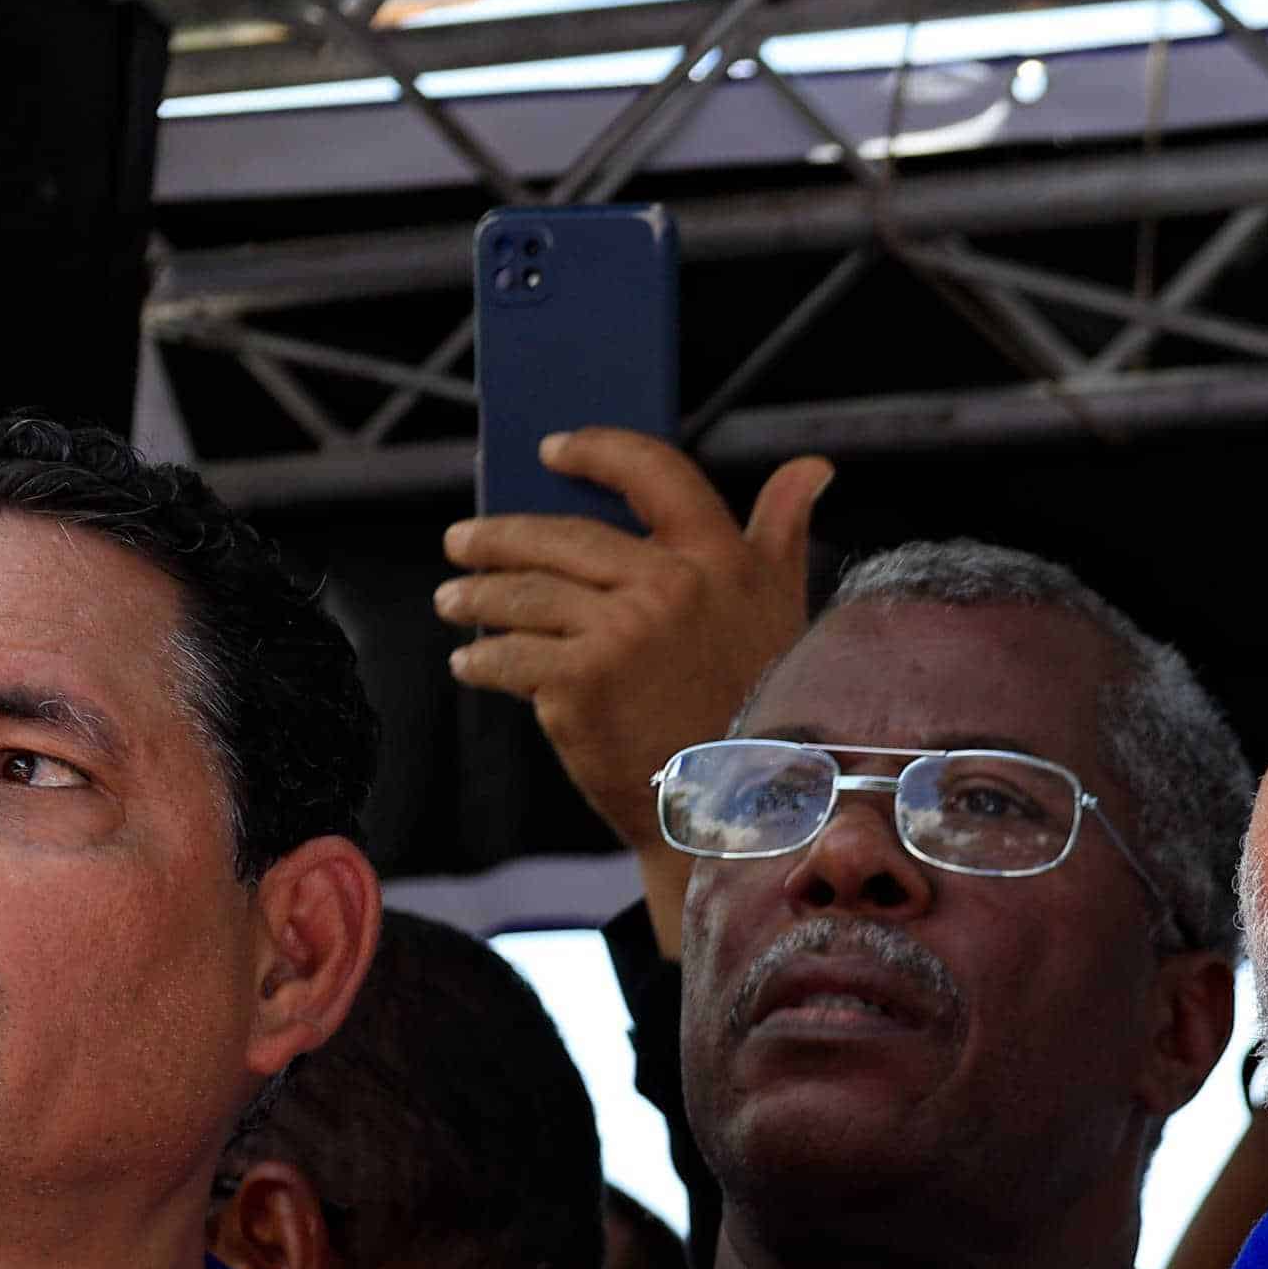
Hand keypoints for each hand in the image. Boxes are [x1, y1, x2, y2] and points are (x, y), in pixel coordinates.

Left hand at [438, 428, 827, 936]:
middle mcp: (673, 584)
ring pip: (525, 593)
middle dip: (499, 537)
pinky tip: (468, 663)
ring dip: (476, 595)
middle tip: (461, 542)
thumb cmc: (761, 712)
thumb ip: (785, 532)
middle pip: (563, 535)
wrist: (735, 817)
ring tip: (453, 600)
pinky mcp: (580, 682)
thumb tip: (813, 467)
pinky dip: (481, 659)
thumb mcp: (782, 611)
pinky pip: (510, 656)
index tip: (552, 452)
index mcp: (722, 559)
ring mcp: (622, 632)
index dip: (597, 451)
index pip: (653, 472)